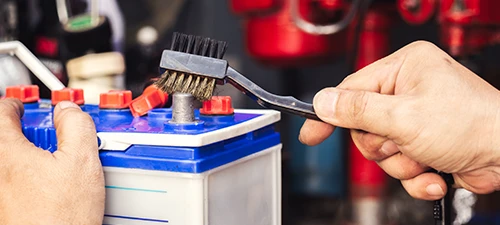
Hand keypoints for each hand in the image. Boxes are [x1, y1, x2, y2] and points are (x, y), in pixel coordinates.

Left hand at [0, 99, 103, 223]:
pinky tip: (52, 187)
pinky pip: (12, 180)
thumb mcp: (82, 161)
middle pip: (4, 137)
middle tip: (49, 137)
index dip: (16, 104)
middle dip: (25, 132)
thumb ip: (77, 125)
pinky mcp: (5, 206)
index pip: (2, 112)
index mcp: (7, 152)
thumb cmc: (61, 217)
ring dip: (28, 154)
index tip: (25, 106)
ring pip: (10, 160)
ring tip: (56, 165)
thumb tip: (69, 111)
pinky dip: (28, 175)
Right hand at [299, 41, 499, 199]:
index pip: (351, 89)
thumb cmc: (473, 125)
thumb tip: (323, 102)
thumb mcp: (404, 116)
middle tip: (398, 144)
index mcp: (405, 67)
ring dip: (400, 163)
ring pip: (381, 149)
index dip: (330, 113)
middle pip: (364, 124)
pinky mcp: (425, 142)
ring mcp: (417, 118)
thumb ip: (357, 110)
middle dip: (381, 145)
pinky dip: (415, 176)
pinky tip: (434, 174)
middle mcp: (410, 89)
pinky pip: (400, 164)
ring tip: (423, 159)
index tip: (312, 133)